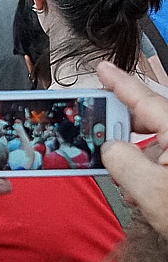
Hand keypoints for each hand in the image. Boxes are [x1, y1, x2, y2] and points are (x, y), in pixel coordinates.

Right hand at [98, 61, 167, 236]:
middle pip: (149, 121)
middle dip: (123, 130)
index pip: (144, 98)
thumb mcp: (149, 190)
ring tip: (128, 183)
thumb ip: (120, 160)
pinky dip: (151, 172)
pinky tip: (144, 193)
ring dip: (137, 160)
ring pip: (157, 145)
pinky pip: (166, 161)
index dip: (118, 82)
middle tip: (101, 136)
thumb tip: (109, 148)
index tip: (102, 68)